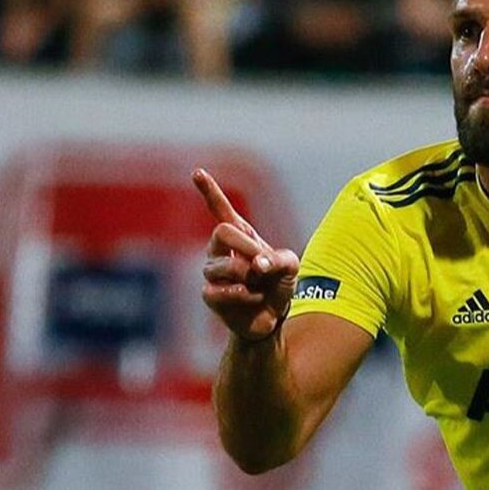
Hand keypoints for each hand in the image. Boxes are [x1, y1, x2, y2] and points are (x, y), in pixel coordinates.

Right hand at [194, 168, 298, 341]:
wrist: (274, 317)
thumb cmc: (280, 285)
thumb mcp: (291, 266)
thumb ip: (279, 259)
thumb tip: (255, 266)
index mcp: (241, 236)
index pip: (221, 210)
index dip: (209, 191)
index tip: (197, 172)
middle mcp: (221, 251)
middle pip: (221, 232)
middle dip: (245, 246)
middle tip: (261, 263)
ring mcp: (213, 273)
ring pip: (222, 266)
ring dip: (248, 276)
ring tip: (258, 285)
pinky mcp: (210, 295)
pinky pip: (221, 290)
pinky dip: (244, 295)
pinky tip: (252, 298)